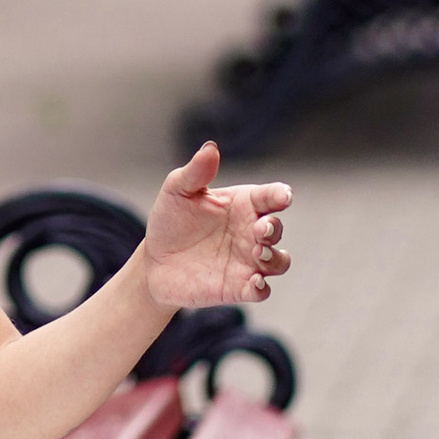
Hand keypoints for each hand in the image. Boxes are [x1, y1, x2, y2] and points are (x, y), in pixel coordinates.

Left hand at [140, 141, 290, 312]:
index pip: (270, 196)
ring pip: (278, 261)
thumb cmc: (171, 221)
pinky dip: (262, 288)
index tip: (284, 196)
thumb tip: (210, 148)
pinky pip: (261, 291)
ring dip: (275, 258)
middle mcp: (251, 232)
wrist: (154, 262)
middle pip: (276, 229)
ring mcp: (247, 261)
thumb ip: (195, 172)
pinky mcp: (238, 287)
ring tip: (259, 252)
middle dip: (274, 228)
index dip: (281, 195)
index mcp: (243, 204)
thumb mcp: (177, 191)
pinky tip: (255, 283)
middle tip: (261, 228)